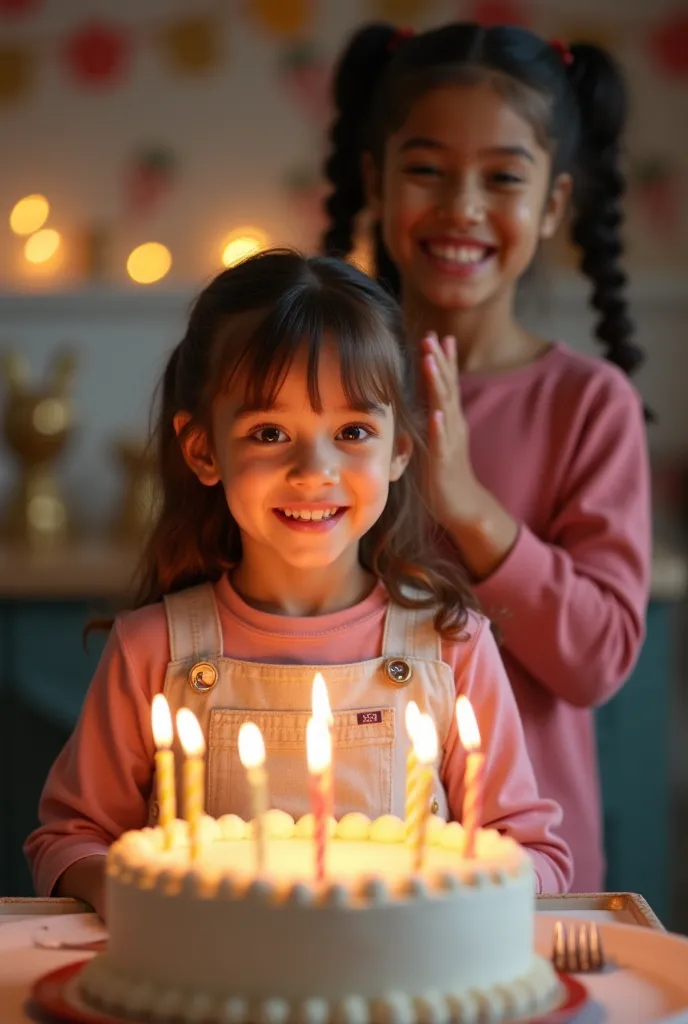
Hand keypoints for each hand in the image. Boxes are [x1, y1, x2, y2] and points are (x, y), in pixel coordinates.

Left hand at [420, 332, 518, 577]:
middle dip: (439, 361)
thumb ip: (430, 419)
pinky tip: (436, 414)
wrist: (464, 506)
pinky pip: (442, 442)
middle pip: (447, 387)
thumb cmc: (445, 474)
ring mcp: (450, 442)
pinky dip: (439, 427)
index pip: (446, 383)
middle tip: (432, 335)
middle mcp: (453, 425)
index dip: (442, 359)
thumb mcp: (437, 440)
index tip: (436, 334)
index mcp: (449, 419)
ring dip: (438, 383)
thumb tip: (420, 401)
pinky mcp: (445, 462)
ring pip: (444, 407)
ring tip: (431, 360)